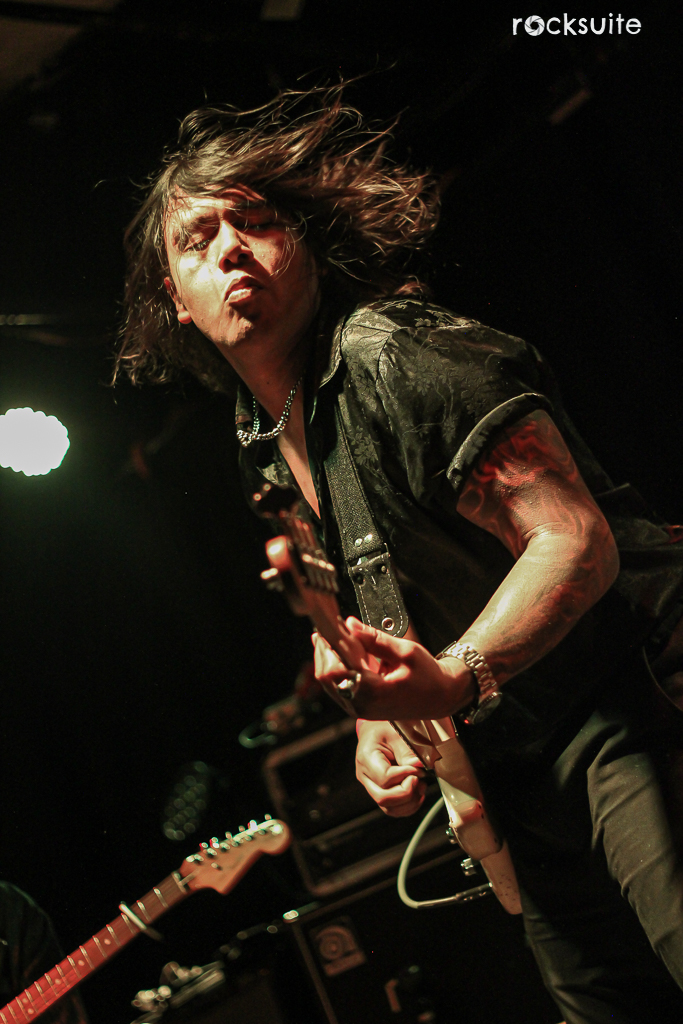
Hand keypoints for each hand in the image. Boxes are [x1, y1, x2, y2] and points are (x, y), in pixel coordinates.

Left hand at [312, 617, 475, 719]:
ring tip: (335, 639)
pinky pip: (340, 687)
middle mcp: (362, 705)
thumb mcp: (405, 651)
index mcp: (372, 693)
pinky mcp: (362, 706)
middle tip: (328, 630)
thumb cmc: (429, 678)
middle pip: (326, 678)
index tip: (326, 629)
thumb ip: (374, 638)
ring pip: (331, 683)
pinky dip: (339, 668)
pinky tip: (345, 653)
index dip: (325, 648)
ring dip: (330, 660)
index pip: (334, 671)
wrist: (443, 697)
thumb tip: (350, 624)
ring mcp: (360, 708)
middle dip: (324, 652)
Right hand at [356, 719, 426, 816]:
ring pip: (389, 808)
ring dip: (410, 802)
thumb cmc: (386, 728)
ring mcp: (371, 786)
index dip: (405, 776)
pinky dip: (408, 806)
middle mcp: (365, 775)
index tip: (418, 768)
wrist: (378, 729)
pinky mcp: (380, 792)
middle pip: (383, 798)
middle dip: (407, 793)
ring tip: (420, 785)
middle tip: (419, 779)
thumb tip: (418, 768)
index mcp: (366, 757)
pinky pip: (393, 809)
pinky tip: (417, 792)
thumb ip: (407, 751)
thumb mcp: (397, 732)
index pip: (385, 778)